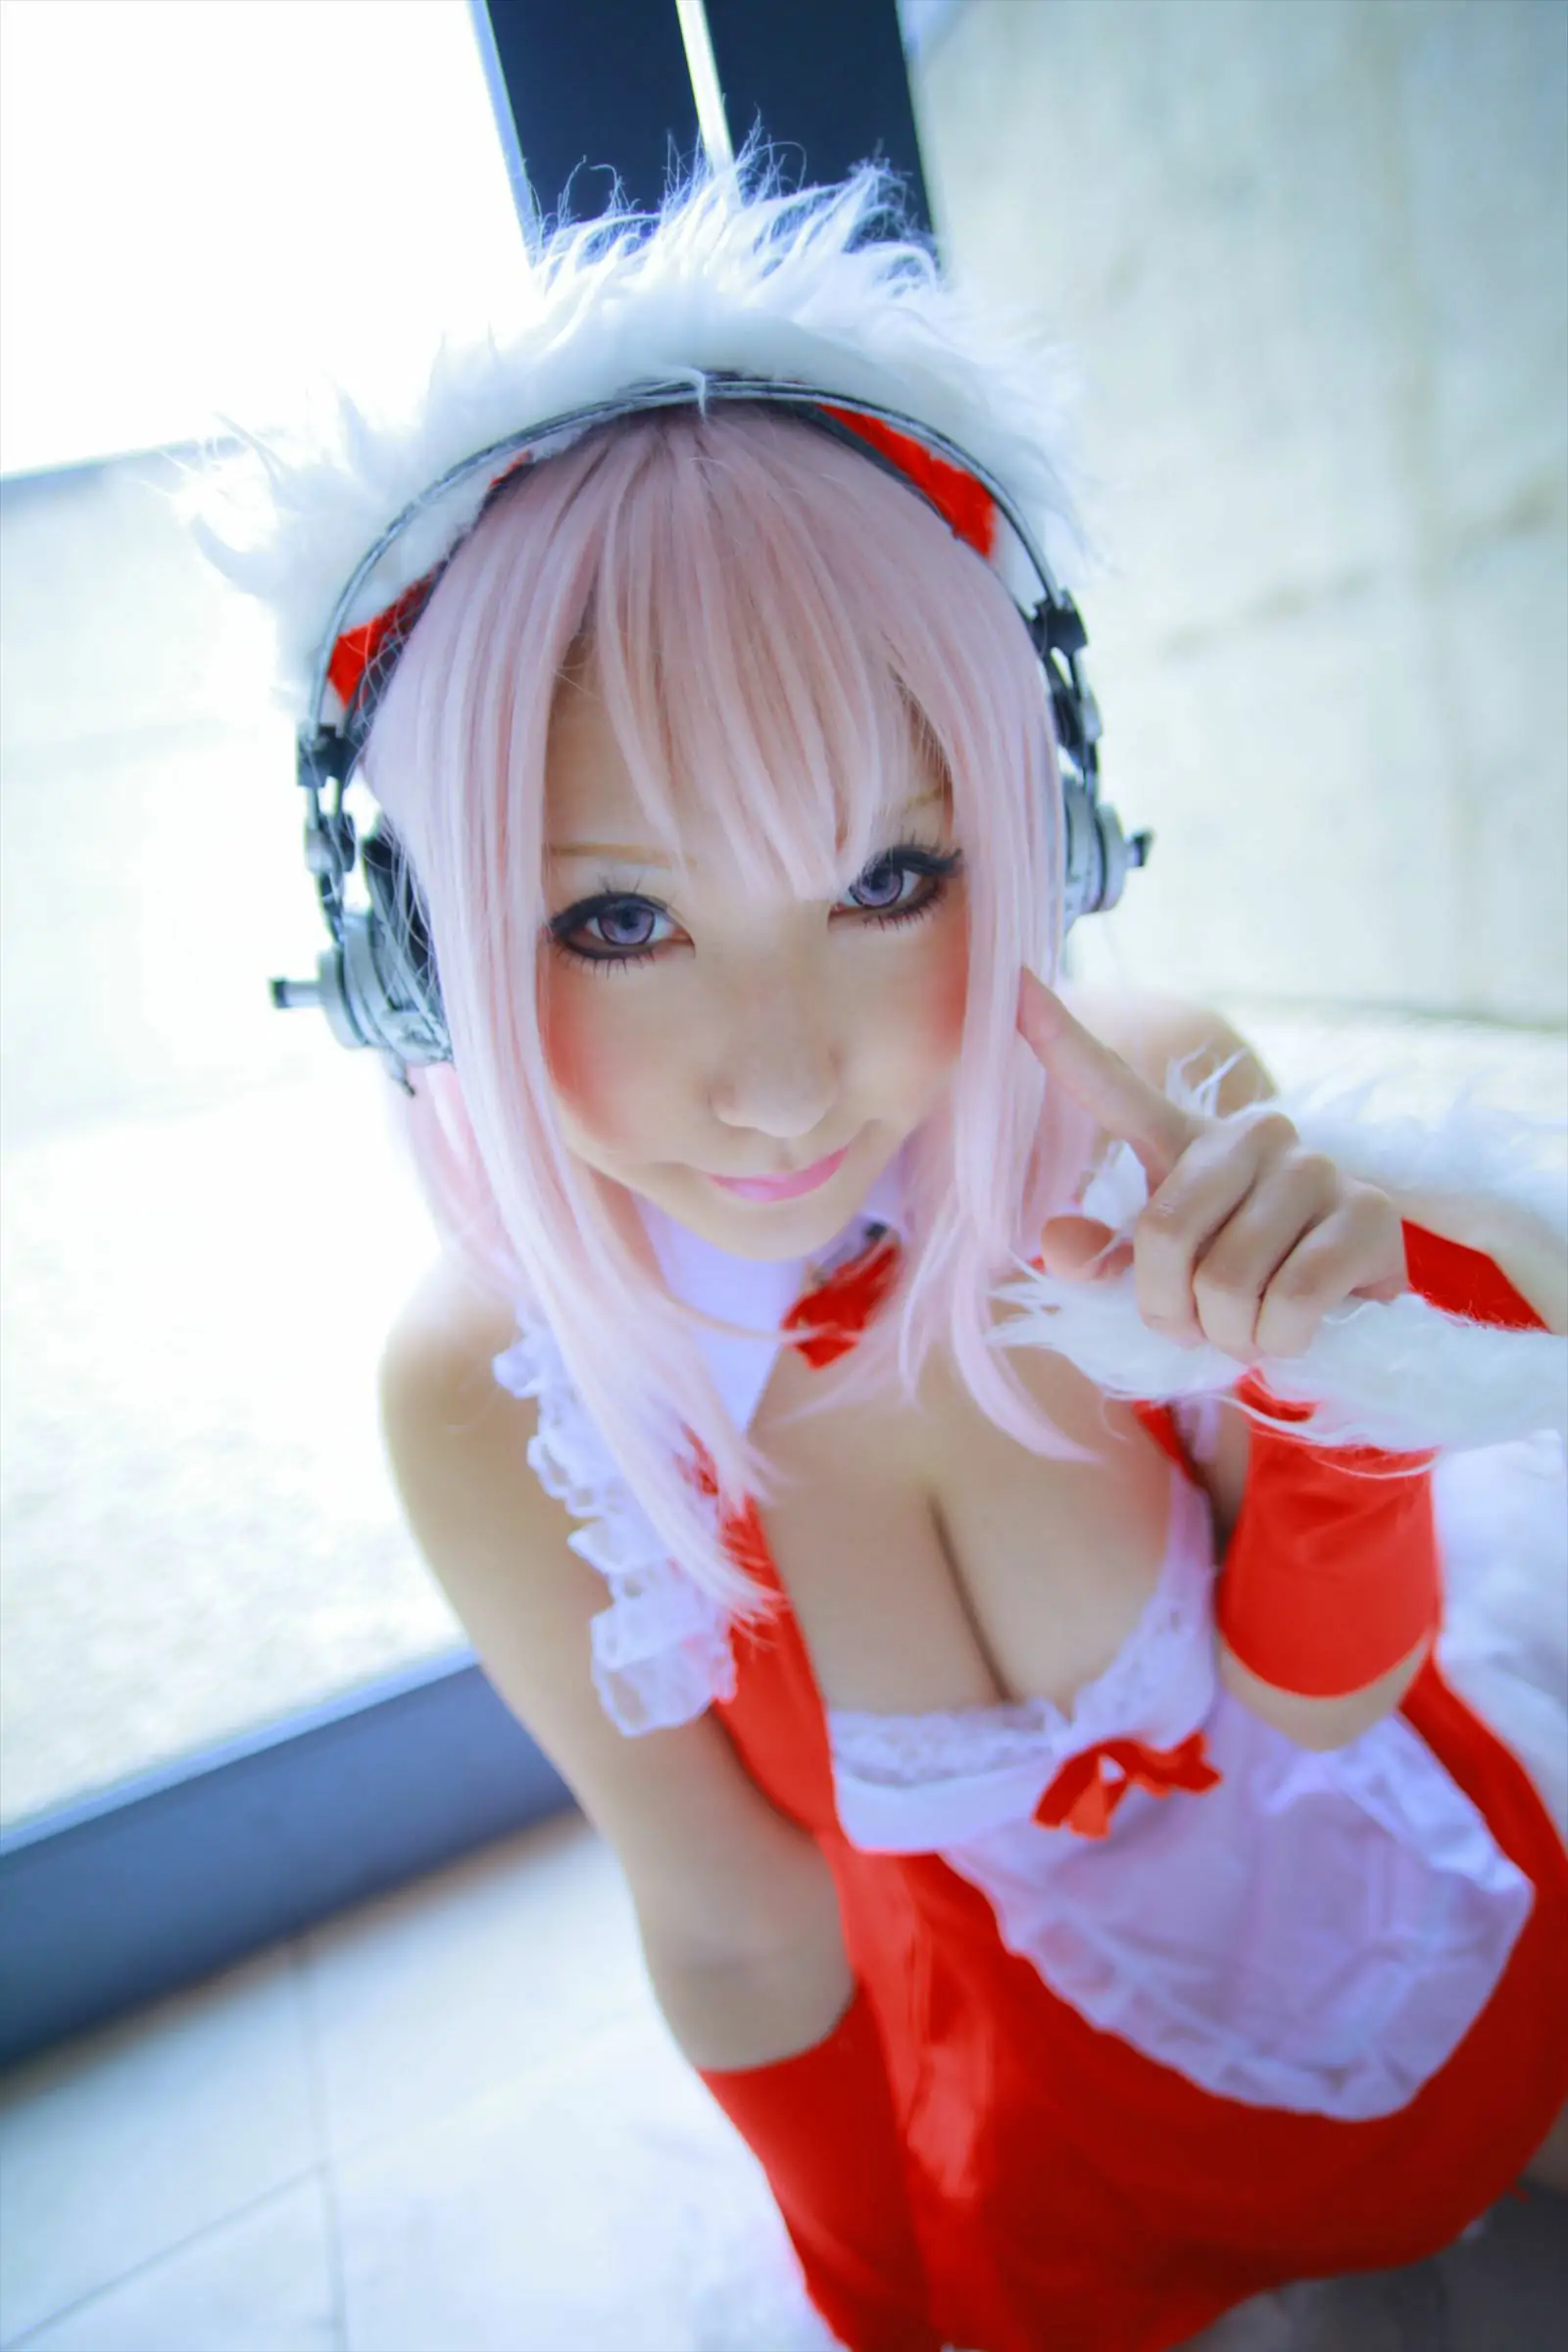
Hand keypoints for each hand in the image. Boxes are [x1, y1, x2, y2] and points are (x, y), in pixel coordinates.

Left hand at [1017, 971, 1406, 1362]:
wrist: (1344, 1314)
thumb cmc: (1236, 1285)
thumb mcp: (1157, 1277)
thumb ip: (1098, 1262)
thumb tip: (1055, 1243)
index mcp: (1183, 1140)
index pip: (1113, 1087)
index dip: (1061, 1041)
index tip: (1015, 984)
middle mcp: (1251, 1135)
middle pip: (1166, 1235)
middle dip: (1174, 1311)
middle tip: (1202, 1325)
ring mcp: (1314, 1168)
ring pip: (1228, 1282)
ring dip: (1232, 1335)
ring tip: (1254, 1327)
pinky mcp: (1369, 1213)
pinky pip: (1293, 1301)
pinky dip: (1281, 1341)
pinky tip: (1296, 1330)